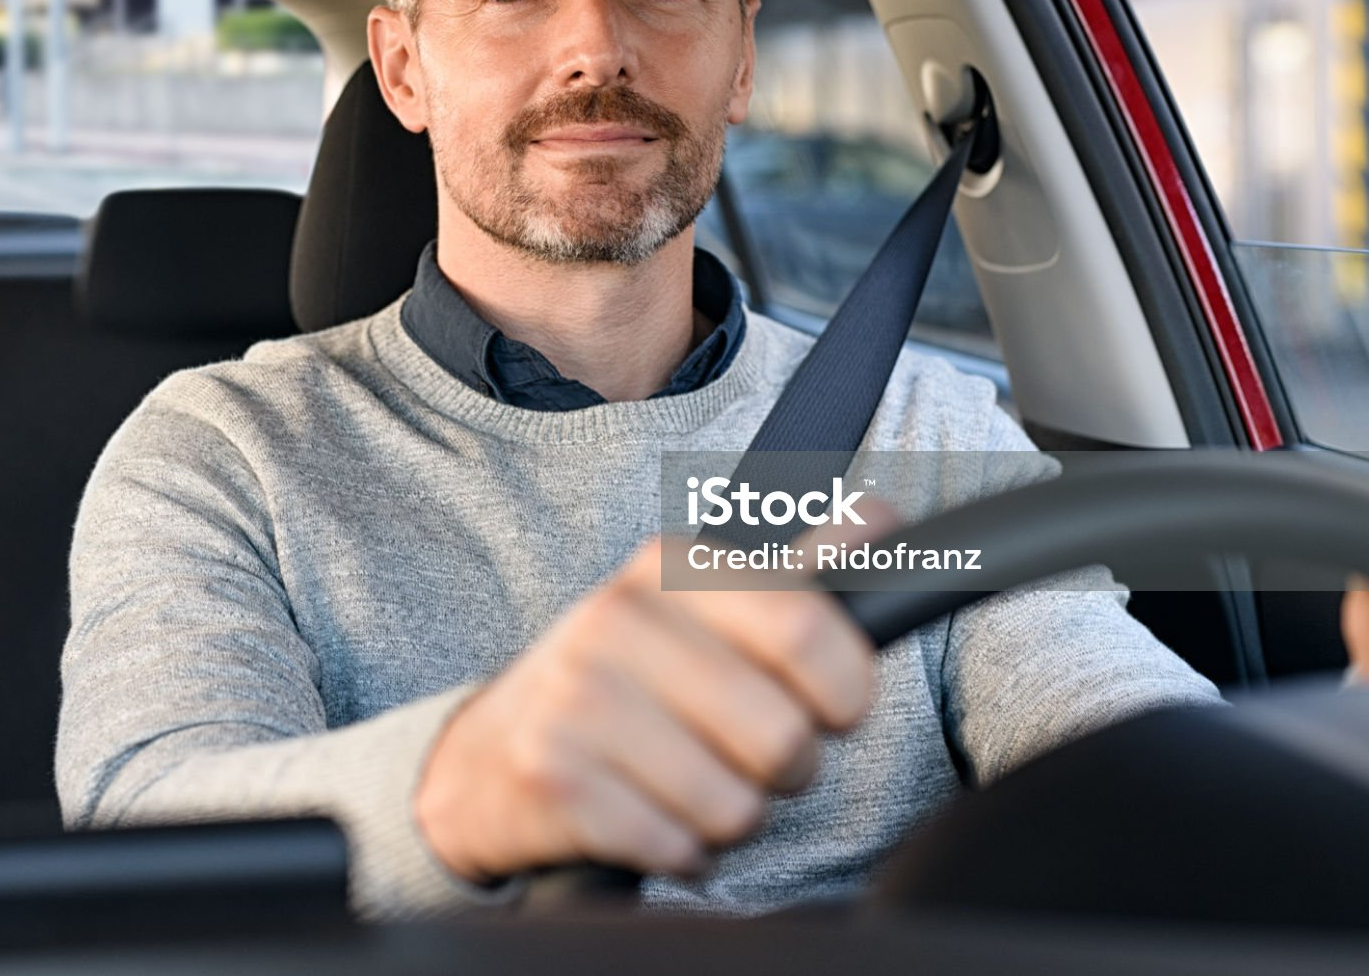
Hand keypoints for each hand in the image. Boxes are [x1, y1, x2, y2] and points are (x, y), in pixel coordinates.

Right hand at [413, 531, 876, 882]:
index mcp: (669, 566)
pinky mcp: (554, 779)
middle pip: (782, 735)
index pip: (808, 624)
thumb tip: (885, 516)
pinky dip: (679, 852)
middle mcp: (617, 619)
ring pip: (736, 805)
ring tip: (684, 784)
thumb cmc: (624, 682)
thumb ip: (800, 570)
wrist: (483, 759)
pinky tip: (645, 816)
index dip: (845, 689)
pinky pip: (679, 848)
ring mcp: (578, 698)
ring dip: (728, 817)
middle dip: (785, 769)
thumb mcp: (701, 609)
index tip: (830, 706)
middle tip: (744, 754)